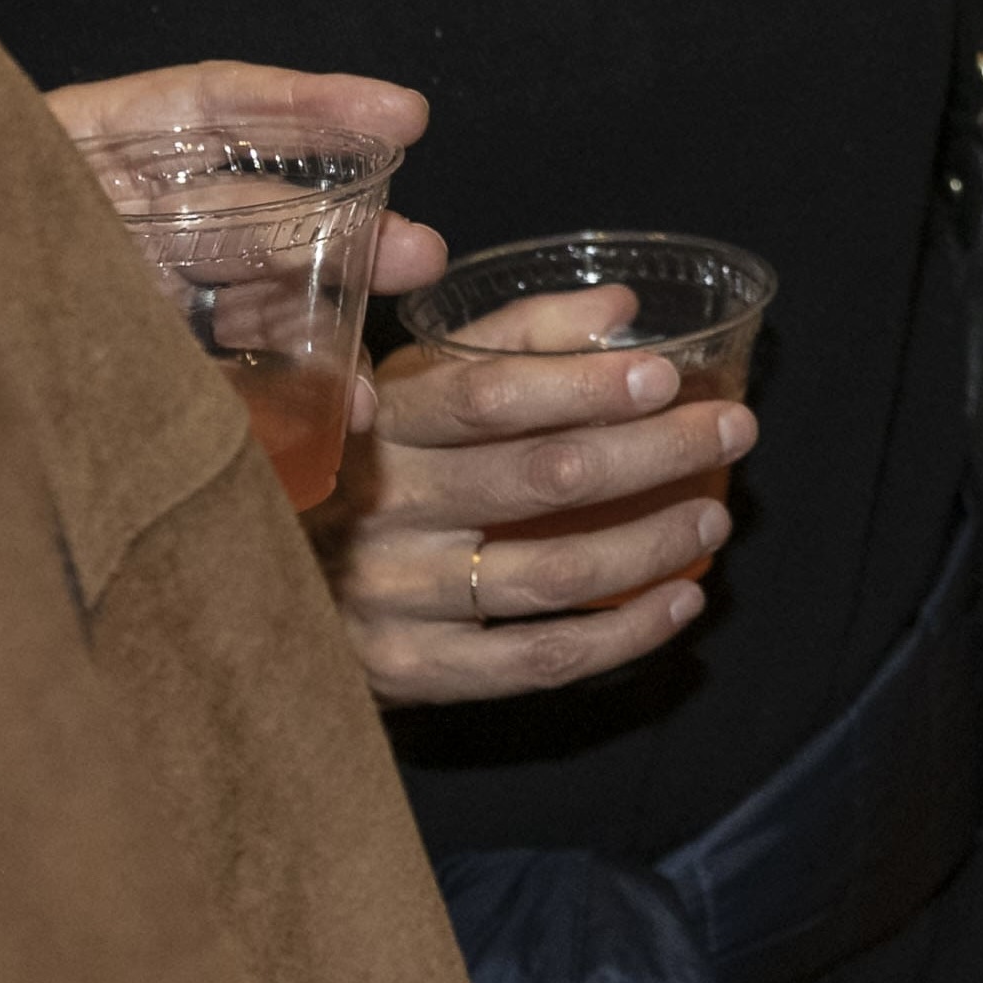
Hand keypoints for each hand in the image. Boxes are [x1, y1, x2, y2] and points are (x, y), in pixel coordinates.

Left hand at [37, 63, 430, 508]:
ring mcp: (120, 285)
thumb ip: (64, 224)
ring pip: (245, 290)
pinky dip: (279, 384)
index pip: (208, 105)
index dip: (310, 105)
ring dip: (323, 319)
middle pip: (246, 201)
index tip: (403, 118)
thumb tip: (189, 220)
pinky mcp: (124, 360)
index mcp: (69, 146)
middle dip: (345, 228)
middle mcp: (106, 210)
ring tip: (377, 373)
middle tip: (423, 257)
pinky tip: (333, 411)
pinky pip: (216, 363)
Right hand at [320, 294, 759, 705]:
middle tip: (732, 429)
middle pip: (542, 477)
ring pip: (553, 574)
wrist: (250, 583)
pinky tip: (678, 602)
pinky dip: (623, 635)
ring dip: (651, 544)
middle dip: (655, 450)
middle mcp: (383, 509)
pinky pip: (538, 662)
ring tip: (713, 515)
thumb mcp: (407, 386)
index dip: (586, 383)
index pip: (491, 397)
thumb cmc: (357, 466)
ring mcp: (396, 597)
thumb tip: (618, 308)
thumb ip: (510, 339)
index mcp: (380, 424)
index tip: (668, 372)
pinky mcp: (411, 674)